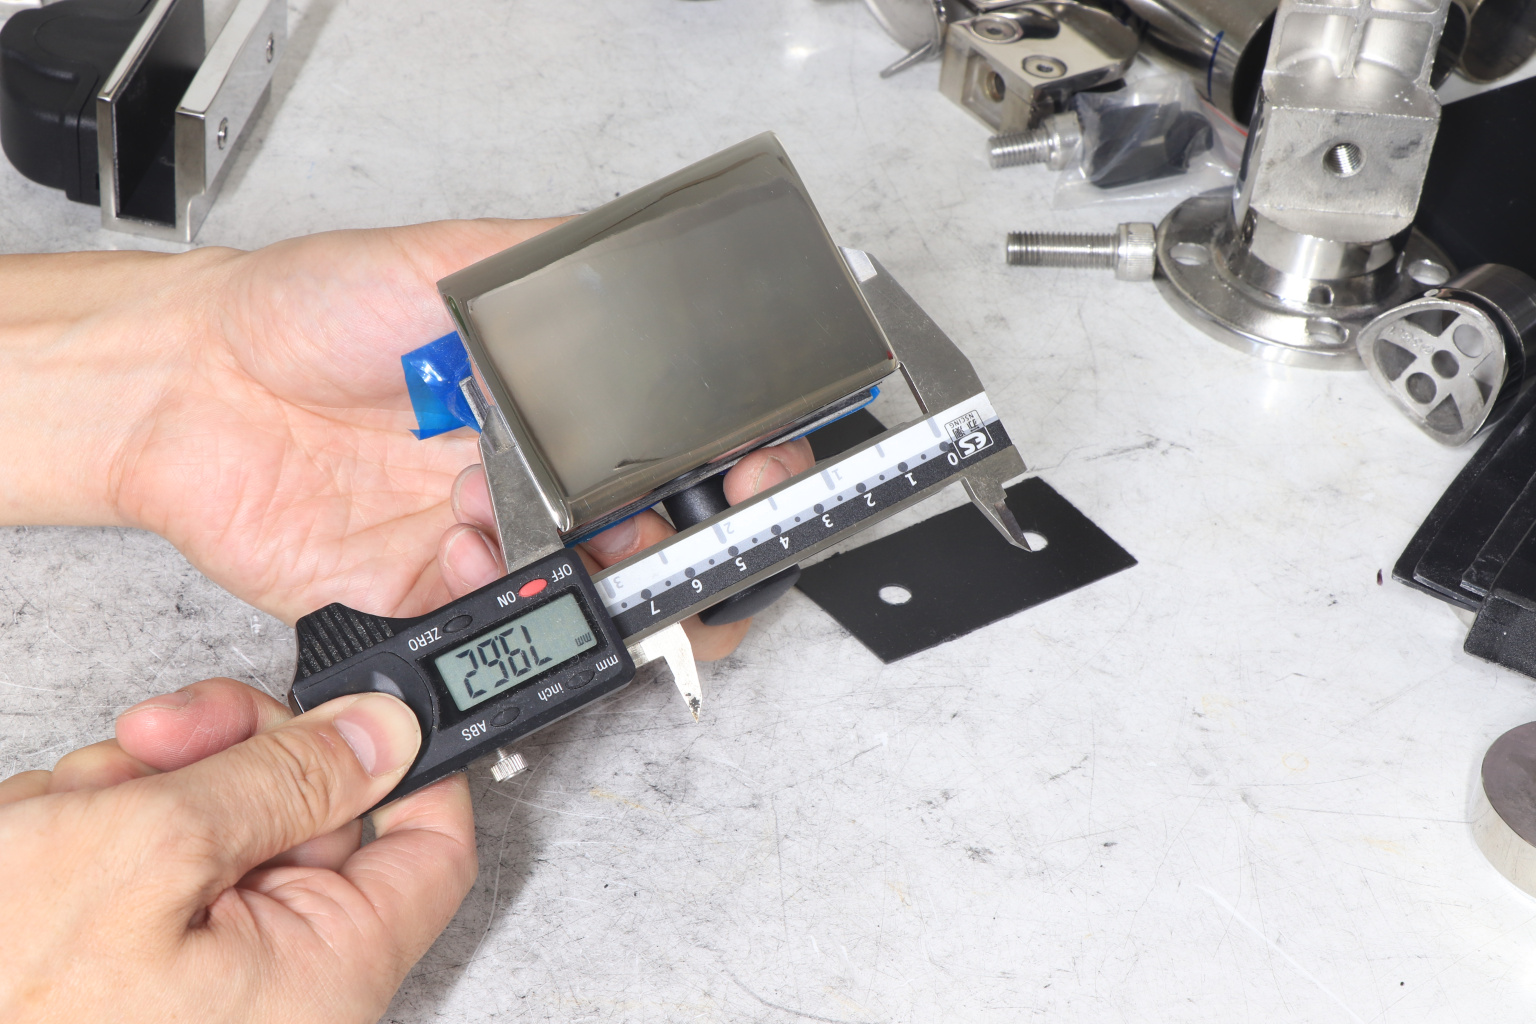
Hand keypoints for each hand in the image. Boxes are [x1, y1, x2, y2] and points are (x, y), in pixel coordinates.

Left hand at [0, 220, 814, 654]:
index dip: (730, 467)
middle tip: (674, 530)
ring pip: (583, 593)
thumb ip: (558, 279)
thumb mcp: (454, 263)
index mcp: (552, 402)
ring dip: (598, 578)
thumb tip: (663, 271)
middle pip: (648, 536)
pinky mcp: (423, 595)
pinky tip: (474, 550)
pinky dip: (506, 605)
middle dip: (684, 546)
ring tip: (562, 532)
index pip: (671, 447)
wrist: (191, 381)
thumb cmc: (311, 309)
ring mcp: (482, 541)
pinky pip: (494, 626)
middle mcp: (530, 478)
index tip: (757, 469)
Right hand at [0, 678, 470, 1023]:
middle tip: (156, 743)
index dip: (405, 762)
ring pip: (222, 827)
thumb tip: (388, 733)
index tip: (353, 705)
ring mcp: (207, 977)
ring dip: (144, 795)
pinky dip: (100, 834)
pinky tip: (44, 844)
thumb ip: (282, 781)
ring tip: (64, 821)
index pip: (430, 848)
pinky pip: (156, 865)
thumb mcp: (146, 850)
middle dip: (228, 761)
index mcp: (323, 972)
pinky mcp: (140, 967)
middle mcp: (280, 985)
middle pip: (315, 819)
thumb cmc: (0, 995)